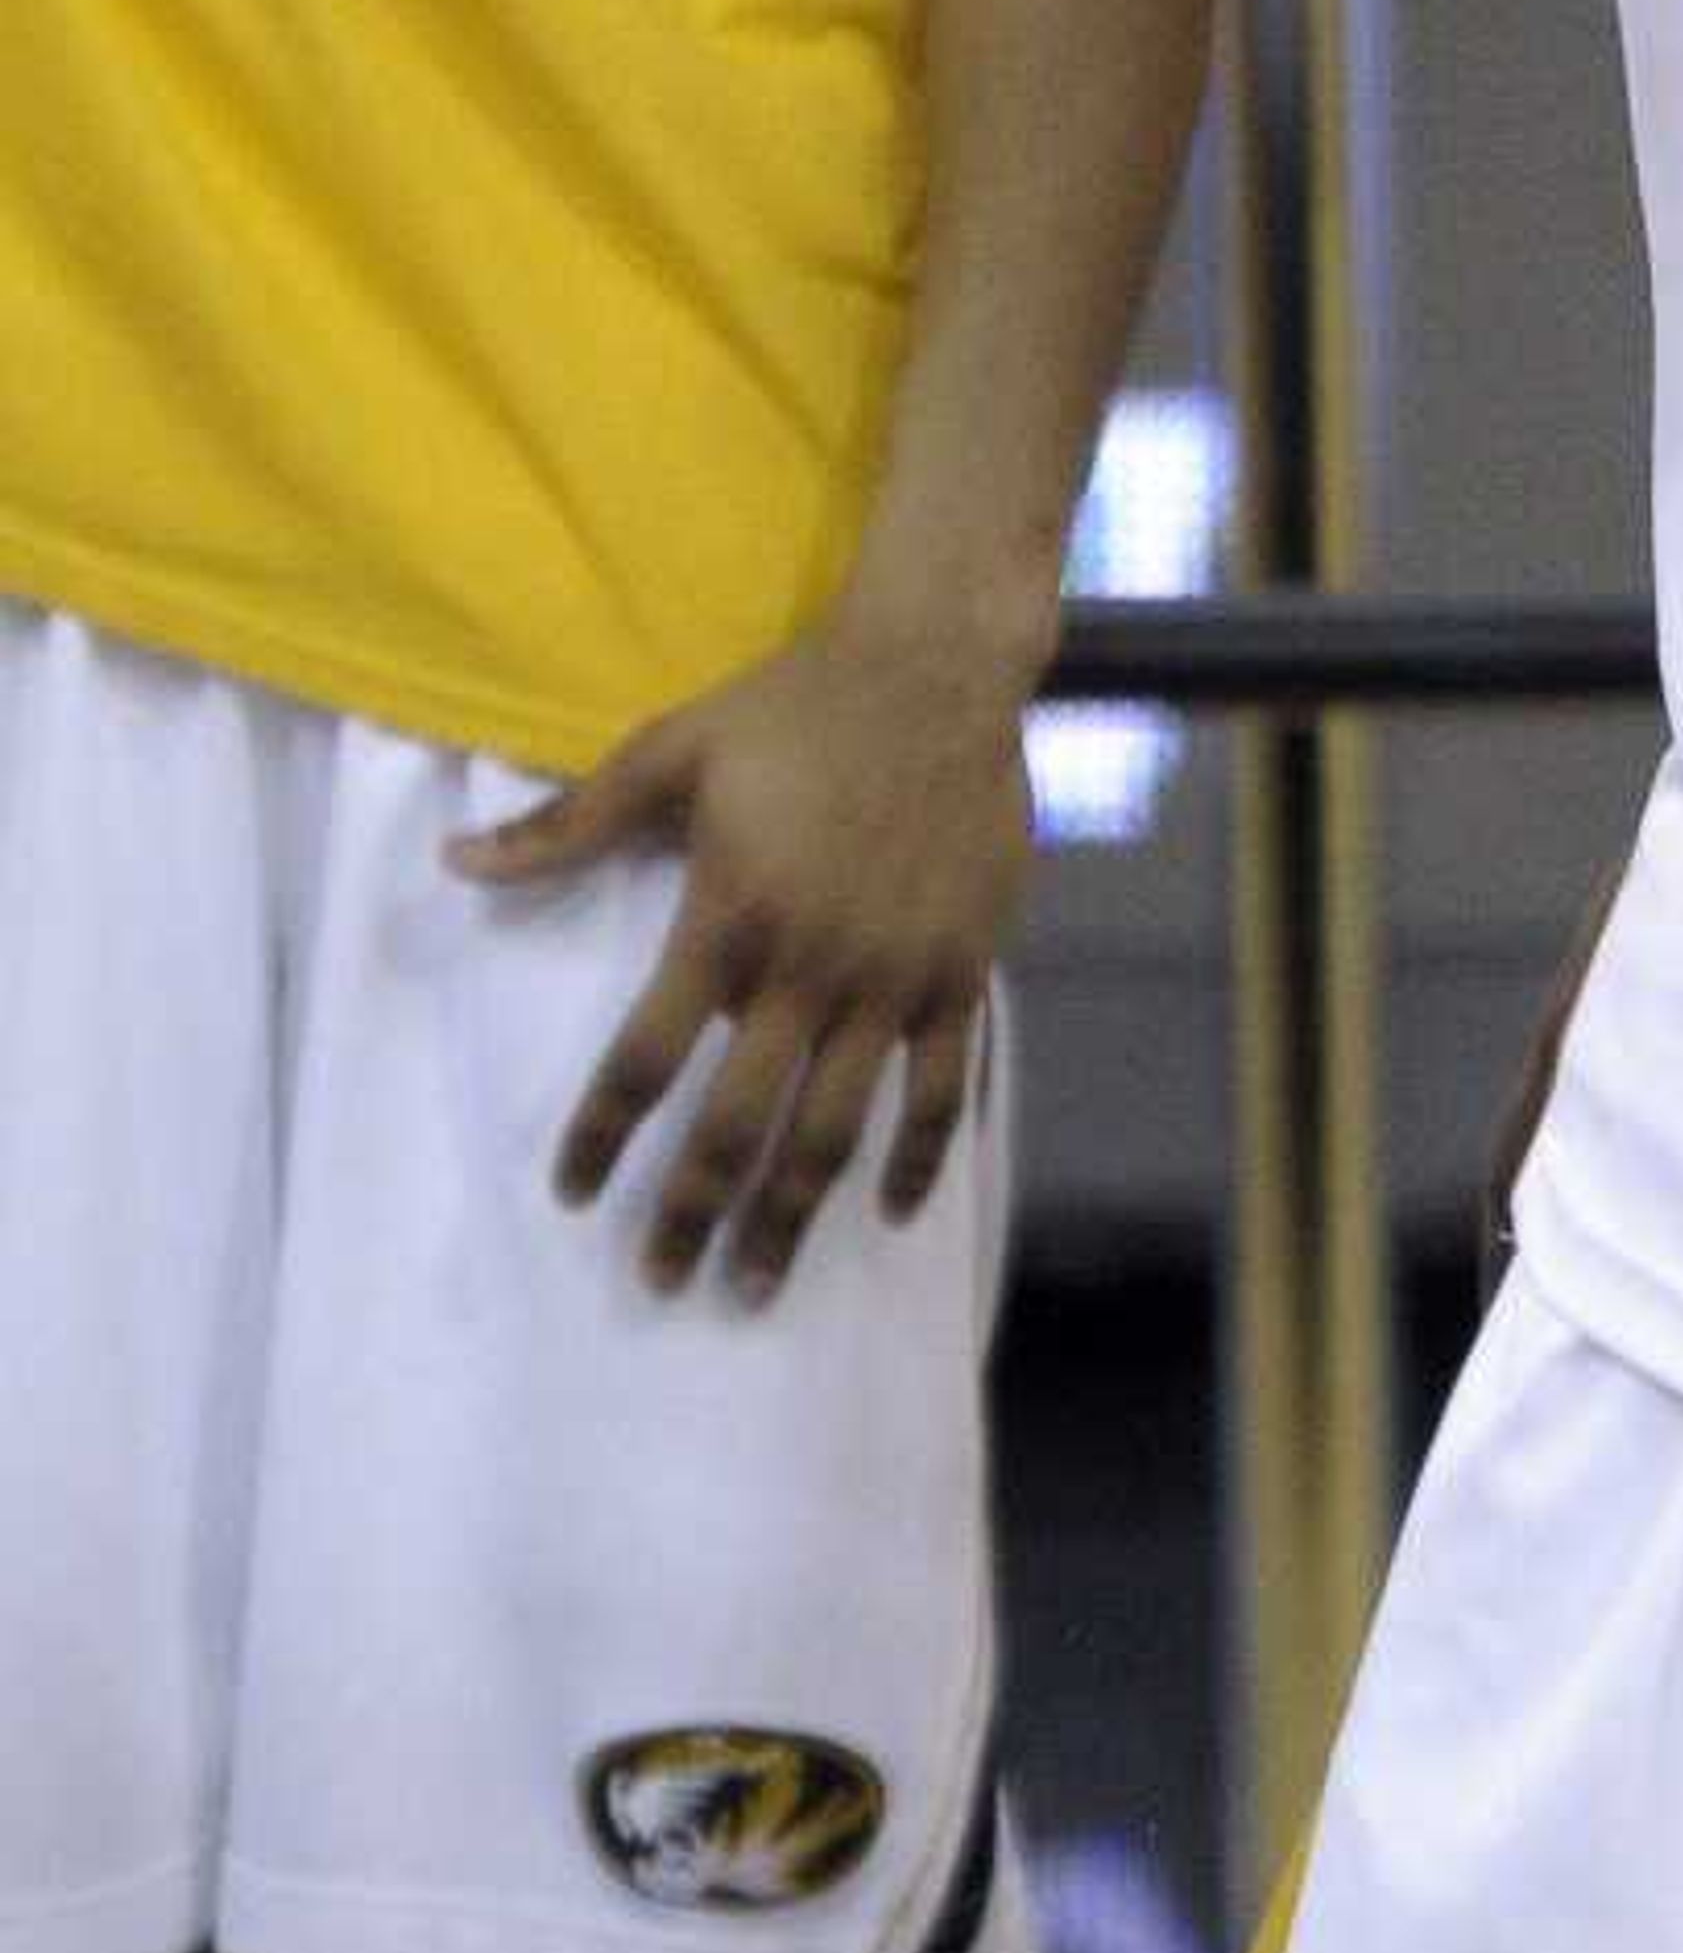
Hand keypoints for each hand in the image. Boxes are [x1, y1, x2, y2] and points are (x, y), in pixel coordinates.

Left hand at [448, 606, 1033, 1299]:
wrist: (936, 669)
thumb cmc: (792, 707)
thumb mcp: (667, 752)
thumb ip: (565, 825)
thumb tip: (452, 865)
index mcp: (727, 916)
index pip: (646, 1055)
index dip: (602, 1133)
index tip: (572, 1192)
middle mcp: (809, 966)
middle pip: (738, 1122)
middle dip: (692, 1211)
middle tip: (661, 1281)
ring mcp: (891, 977)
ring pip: (836, 1126)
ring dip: (792, 1215)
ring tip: (756, 1284)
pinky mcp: (959, 971)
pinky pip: (941, 1088)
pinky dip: (918, 1156)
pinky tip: (889, 1209)